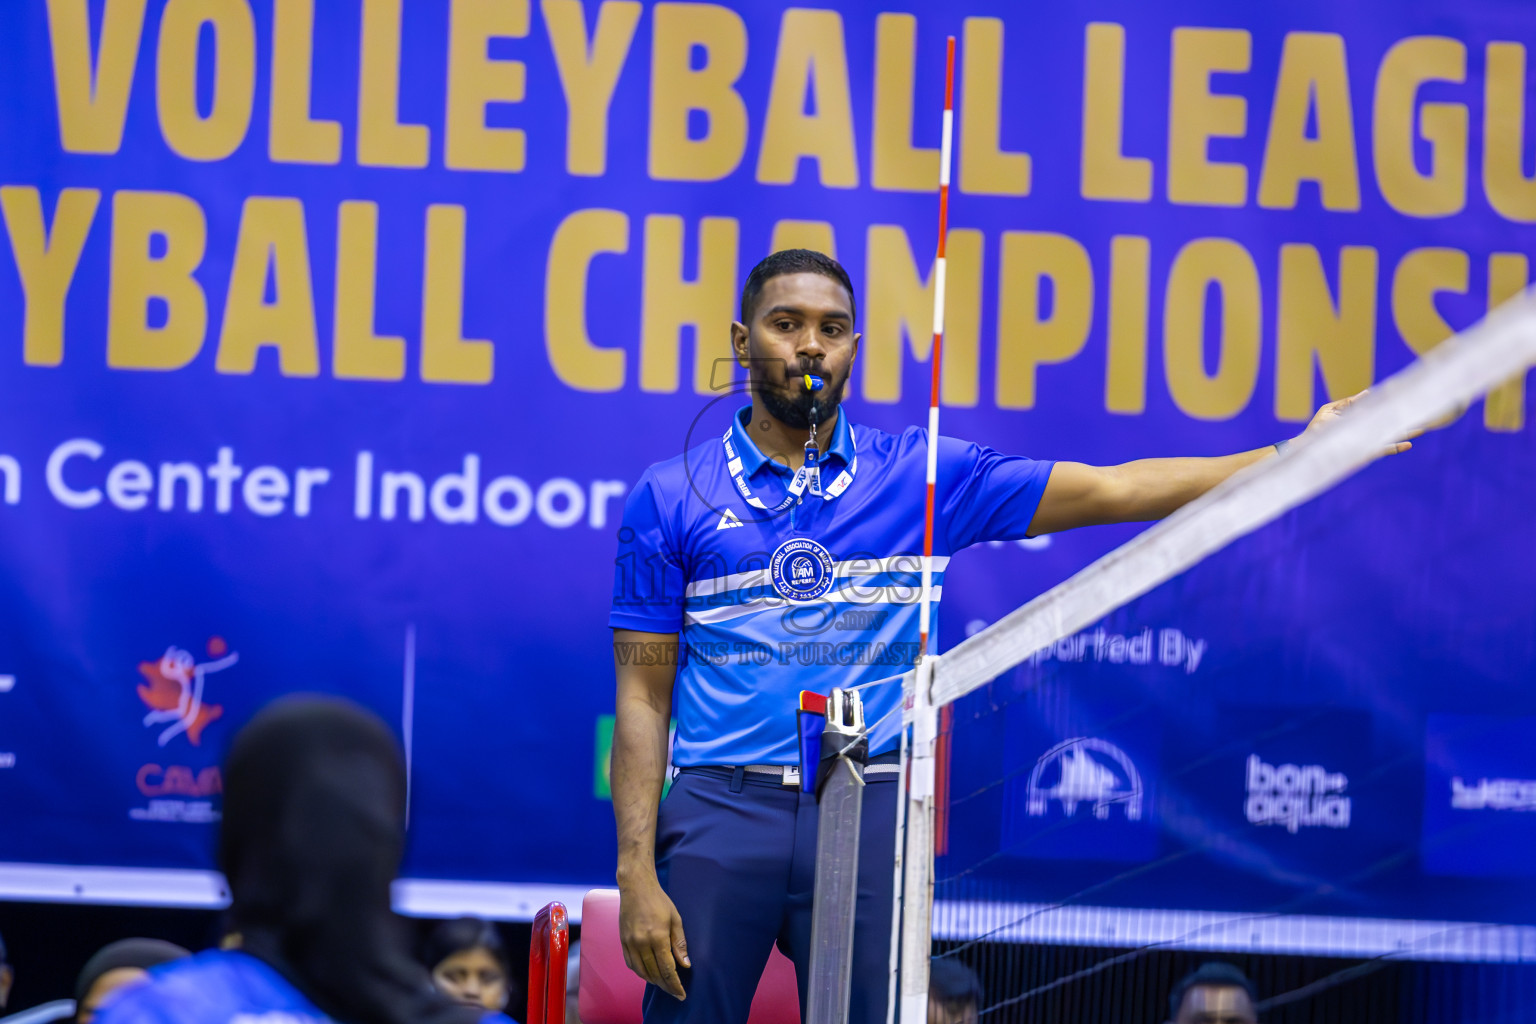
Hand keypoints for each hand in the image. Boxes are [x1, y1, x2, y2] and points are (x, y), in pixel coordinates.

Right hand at [619, 875, 689, 999]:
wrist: (636, 887)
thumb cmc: (659, 901)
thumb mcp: (675, 919)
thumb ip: (679, 944)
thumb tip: (685, 965)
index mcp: (657, 937)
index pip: (667, 969)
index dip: (675, 984)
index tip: (681, 994)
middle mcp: (641, 943)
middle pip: (654, 974)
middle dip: (666, 986)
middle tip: (675, 992)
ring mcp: (630, 943)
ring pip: (641, 972)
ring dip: (653, 981)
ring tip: (664, 985)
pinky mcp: (623, 942)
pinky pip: (631, 964)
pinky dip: (641, 973)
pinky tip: (649, 974)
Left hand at [1298, 389, 1419, 455]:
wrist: (1306, 446)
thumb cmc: (1317, 428)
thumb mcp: (1332, 410)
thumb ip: (1350, 403)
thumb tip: (1369, 393)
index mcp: (1360, 421)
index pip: (1381, 413)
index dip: (1394, 407)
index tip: (1410, 400)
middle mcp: (1365, 432)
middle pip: (1390, 425)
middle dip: (1406, 420)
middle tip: (1425, 414)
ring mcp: (1366, 443)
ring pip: (1390, 437)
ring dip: (1406, 433)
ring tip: (1422, 428)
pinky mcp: (1363, 453)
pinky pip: (1381, 449)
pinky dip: (1395, 447)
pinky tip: (1408, 444)